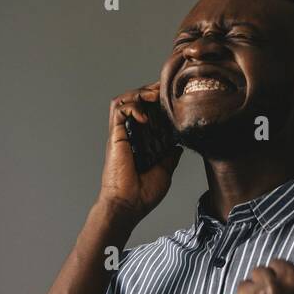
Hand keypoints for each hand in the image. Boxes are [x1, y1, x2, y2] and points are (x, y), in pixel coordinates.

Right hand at [98, 84, 182, 222]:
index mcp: (138, 142)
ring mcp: (119, 135)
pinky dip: (132, 107)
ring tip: (154, 94)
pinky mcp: (115, 137)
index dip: (155, 102)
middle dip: (149, 91)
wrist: (128, 206)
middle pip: (134, 102)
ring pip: (123, 101)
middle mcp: (127, 135)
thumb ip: (170, 155)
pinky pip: (119, 110)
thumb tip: (179, 144)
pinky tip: (145, 115)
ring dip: (139, 93)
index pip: (145, 113)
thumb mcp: (164, 170)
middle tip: (164, 87)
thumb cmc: (143, 194)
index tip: (170, 96)